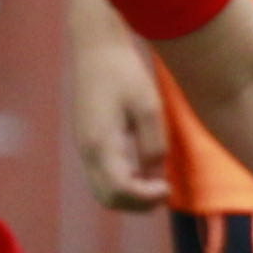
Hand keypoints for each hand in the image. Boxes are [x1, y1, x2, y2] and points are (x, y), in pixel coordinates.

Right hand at [67, 15, 173, 211]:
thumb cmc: (123, 72)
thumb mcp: (148, 107)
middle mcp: (87, 151)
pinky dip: (123, 183)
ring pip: (103, 190)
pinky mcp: (88, 142)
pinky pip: (103, 176)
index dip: (146, 198)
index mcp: (101, 143)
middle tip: (165, 190)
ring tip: (157, 182)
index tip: (168, 188)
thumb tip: (155, 174)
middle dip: (138, 203)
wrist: (95, 48)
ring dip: (130, 194)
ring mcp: (84, 148)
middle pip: (108, 198)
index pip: (120, 190)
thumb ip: (153, 144)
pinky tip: (144, 169)